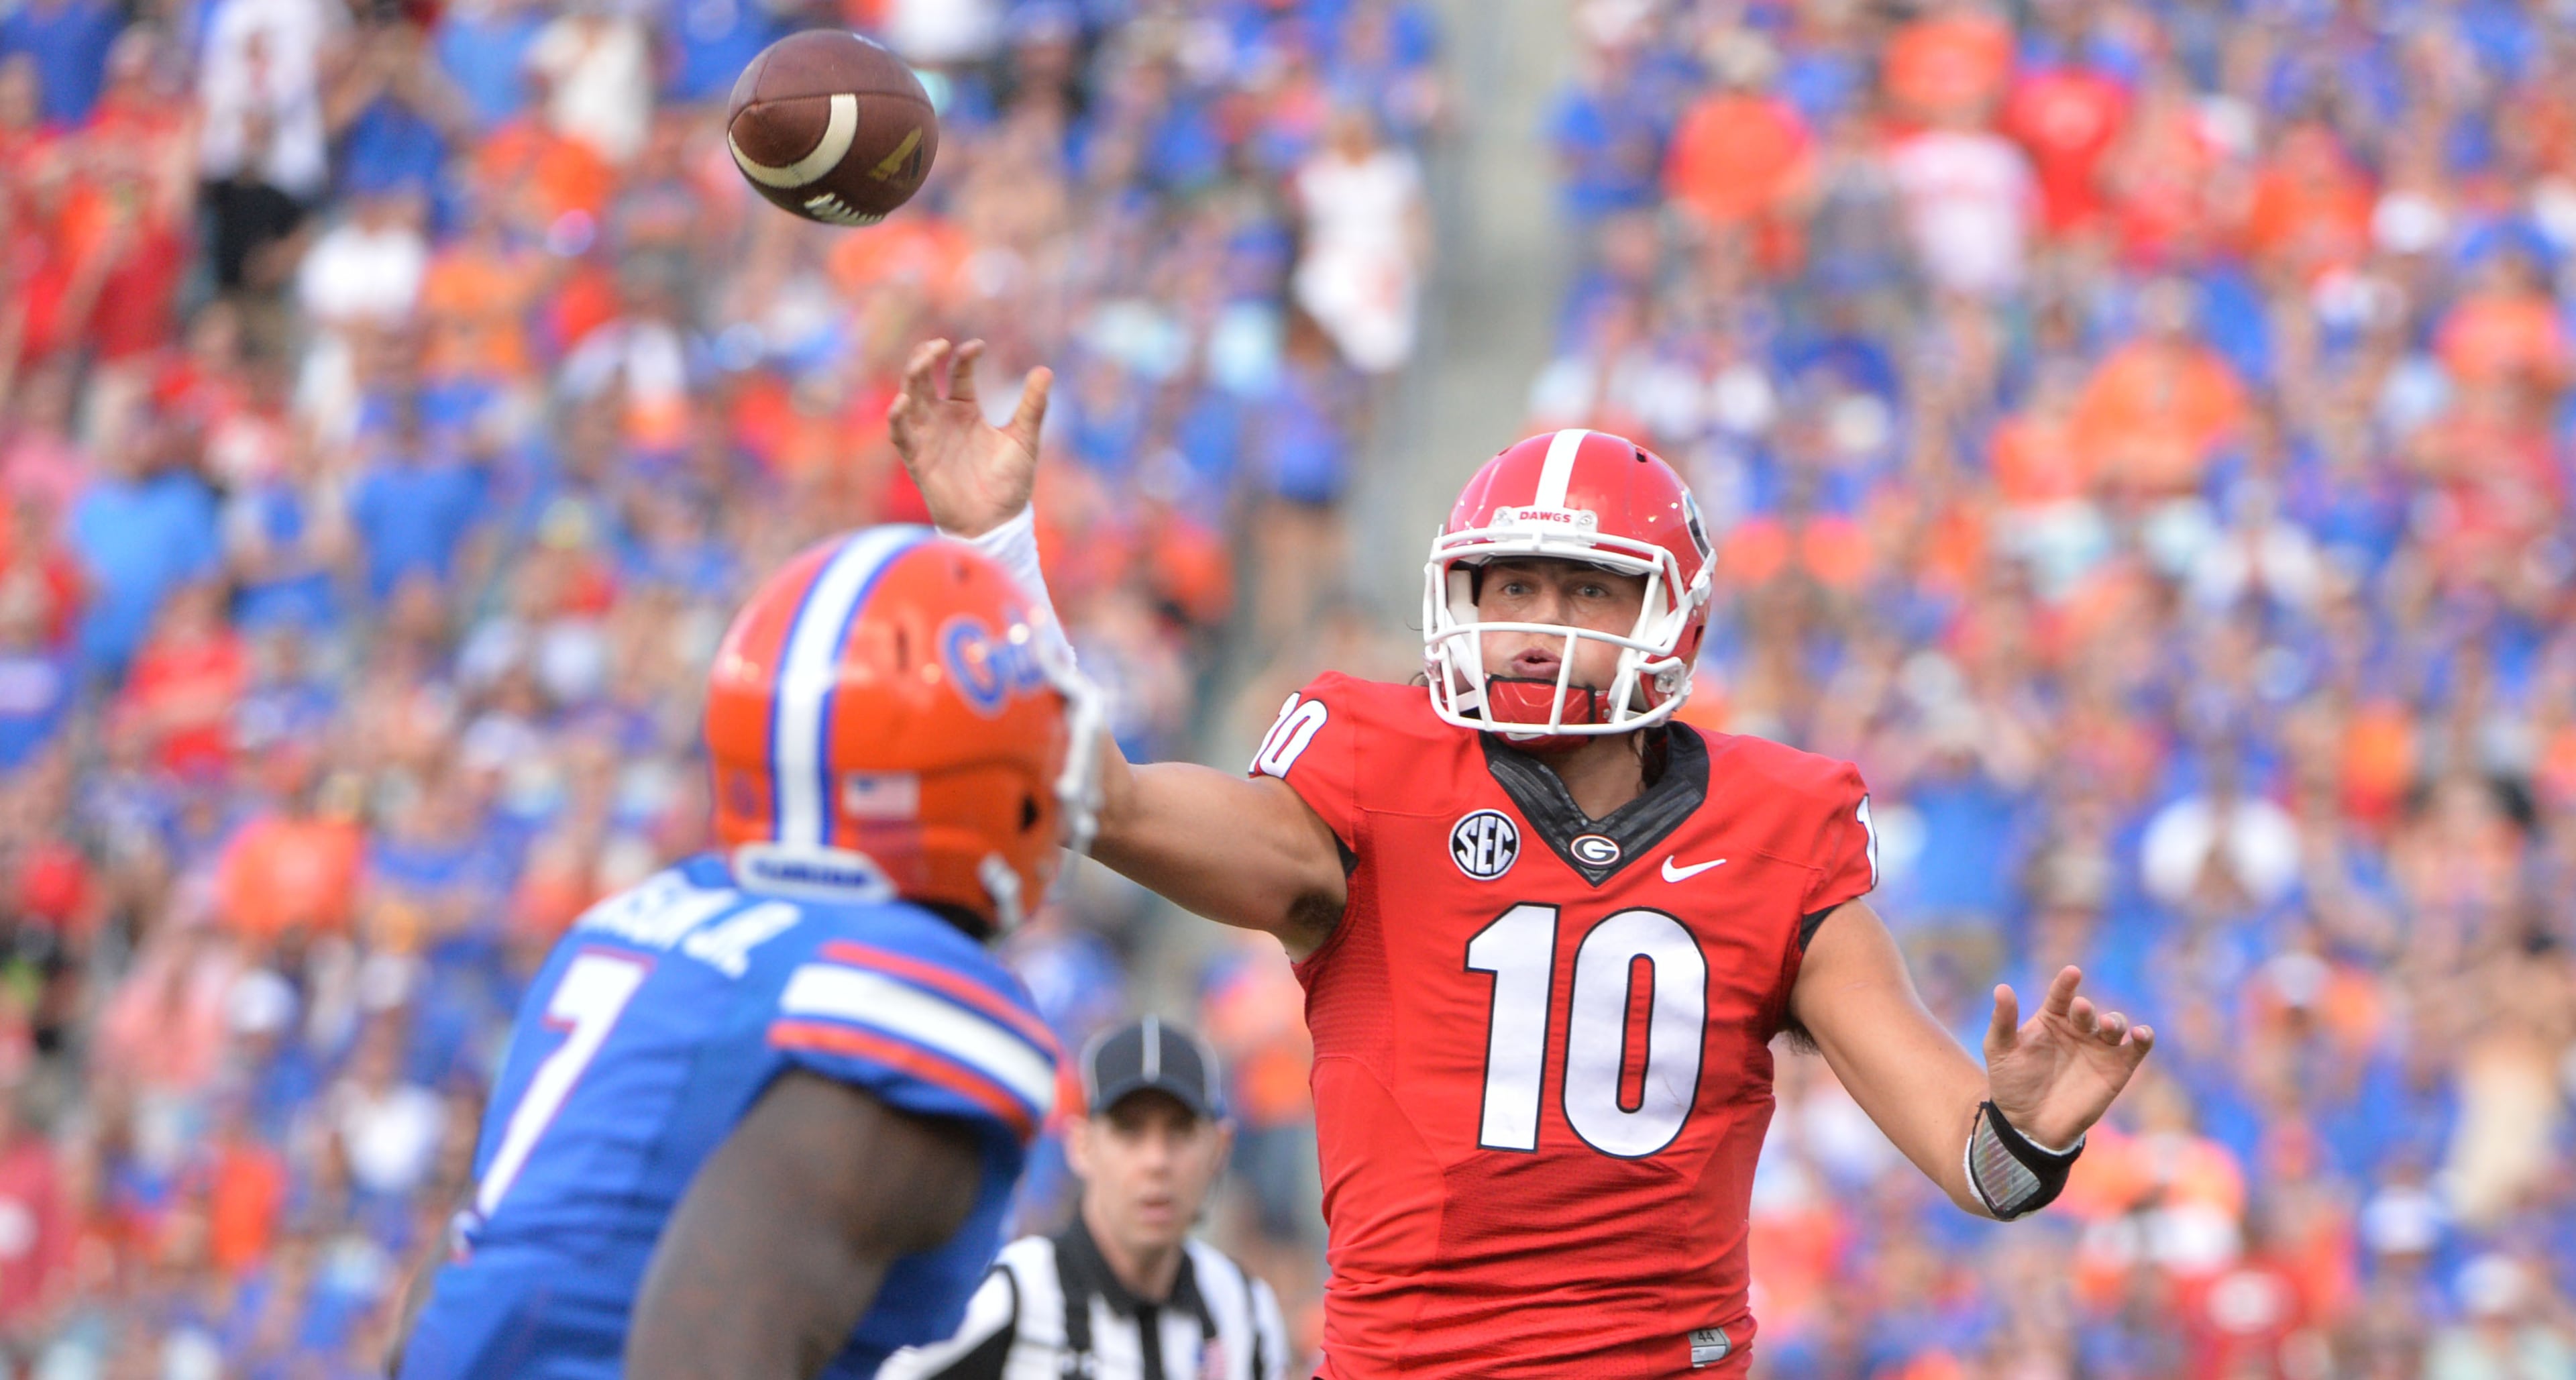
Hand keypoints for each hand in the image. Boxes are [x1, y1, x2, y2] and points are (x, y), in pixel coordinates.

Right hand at [885, 338, 1051, 537]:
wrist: (996, 523)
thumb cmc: (1009, 484)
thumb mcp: (1024, 440)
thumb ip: (1032, 406)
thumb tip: (1046, 370)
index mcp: (966, 410)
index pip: (959, 372)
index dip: (965, 357)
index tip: (977, 347)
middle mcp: (943, 419)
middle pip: (925, 378)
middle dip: (926, 357)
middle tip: (938, 345)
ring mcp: (928, 436)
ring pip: (910, 398)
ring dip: (912, 377)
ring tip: (922, 360)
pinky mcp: (917, 458)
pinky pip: (900, 434)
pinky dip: (897, 417)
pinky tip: (903, 402)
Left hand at [1982, 966, 2152, 1150]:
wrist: (2029, 1124)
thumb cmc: (2012, 1083)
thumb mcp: (2000, 1050)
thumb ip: (2003, 1020)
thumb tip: (2002, 988)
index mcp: (2051, 1019)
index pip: (2061, 995)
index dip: (2066, 983)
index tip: (2072, 972)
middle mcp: (2078, 1029)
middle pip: (2088, 1012)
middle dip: (2086, 1009)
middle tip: (2081, 1009)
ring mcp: (2099, 1048)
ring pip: (2115, 1025)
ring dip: (2115, 1021)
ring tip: (2108, 1025)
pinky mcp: (2118, 1069)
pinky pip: (2136, 1049)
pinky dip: (2144, 1038)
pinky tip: (2141, 1033)